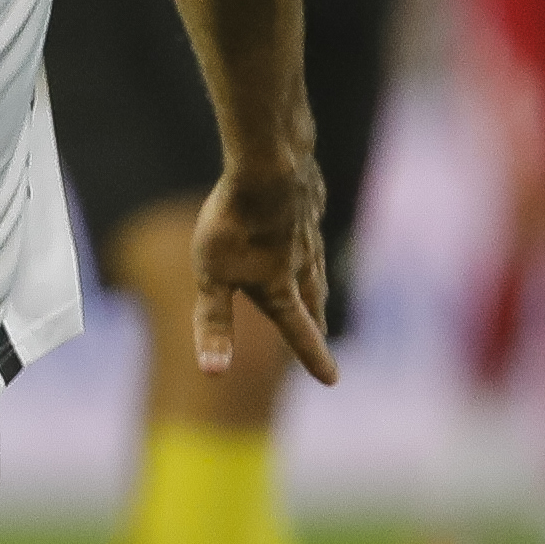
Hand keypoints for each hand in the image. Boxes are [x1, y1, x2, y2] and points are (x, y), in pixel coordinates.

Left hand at [193, 157, 338, 386]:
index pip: (299, 332)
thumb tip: (214, 373)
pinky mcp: (308, 202)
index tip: (332, 380)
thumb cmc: (234, 222)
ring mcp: (309, 231)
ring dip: (315, 284)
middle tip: (322, 336)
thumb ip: (215, 322)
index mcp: (281, 286)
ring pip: (314, 264)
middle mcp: (302, 263)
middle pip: (312, 299)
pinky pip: (310, 226)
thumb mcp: (212, 276)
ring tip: (316, 291)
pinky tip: (304, 229)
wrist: (268, 162)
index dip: (314, 357)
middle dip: (315, 320)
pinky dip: (309, 238)